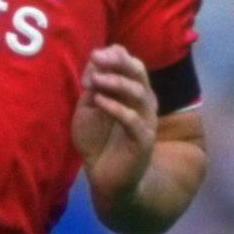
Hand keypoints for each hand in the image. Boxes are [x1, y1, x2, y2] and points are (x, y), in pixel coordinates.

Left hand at [71, 43, 157, 210]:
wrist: (105, 179)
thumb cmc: (97, 142)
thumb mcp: (88, 110)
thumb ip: (92, 87)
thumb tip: (93, 61)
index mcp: (132, 92)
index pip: (131, 65)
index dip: (116, 55)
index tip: (94, 54)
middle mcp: (143, 102)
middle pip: (139, 73)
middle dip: (119, 61)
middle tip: (97, 57)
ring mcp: (145, 120)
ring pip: (139, 93)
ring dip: (116, 83)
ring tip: (95, 79)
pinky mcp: (143, 140)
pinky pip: (134, 120)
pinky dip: (116, 108)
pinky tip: (99, 102)